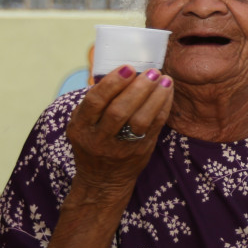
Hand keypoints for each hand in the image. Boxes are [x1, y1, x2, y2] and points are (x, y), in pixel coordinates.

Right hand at [66, 65, 172, 192]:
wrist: (103, 180)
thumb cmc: (93, 142)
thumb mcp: (83, 124)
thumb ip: (96, 102)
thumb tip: (119, 71)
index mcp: (81, 127)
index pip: (95, 102)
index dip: (112, 83)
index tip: (128, 68)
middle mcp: (99, 138)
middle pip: (119, 111)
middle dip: (137, 88)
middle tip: (151, 72)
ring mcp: (121, 147)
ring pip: (140, 120)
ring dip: (154, 97)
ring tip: (164, 79)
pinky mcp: (141, 151)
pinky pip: (155, 126)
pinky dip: (163, 107)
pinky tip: (167, 92)